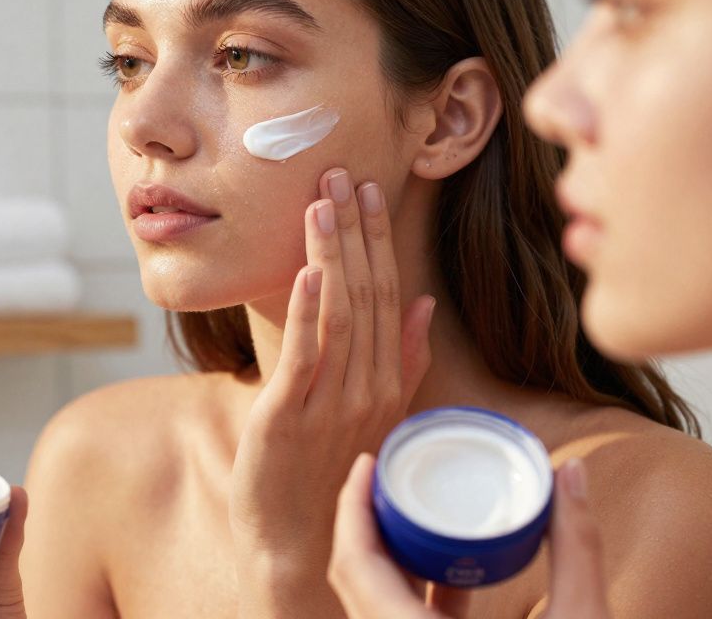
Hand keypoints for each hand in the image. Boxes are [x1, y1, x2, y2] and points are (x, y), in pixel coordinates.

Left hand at [229, 167, 437, 610]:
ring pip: (338, 314)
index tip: (370, 190)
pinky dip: (306, 310)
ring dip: (331, 254)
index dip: (378, 240)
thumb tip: (422, 300)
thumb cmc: (331, 471)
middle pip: (367, 294)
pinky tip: (305, 269)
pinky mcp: (289, 416)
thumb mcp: (378, 411)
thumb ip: (402, 356)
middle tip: (342, 175)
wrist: (296, 537)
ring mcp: (331, 402)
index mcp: (387, 380)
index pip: (388, 294)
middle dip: (355, 232)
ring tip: (321, 203)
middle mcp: (367, 387)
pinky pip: (303, 355)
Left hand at [328, 454, 610, 618]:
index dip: (351, 510)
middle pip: (357, 581)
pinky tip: (445, 569)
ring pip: (375, 607)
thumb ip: (578, 548)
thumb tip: (572, 474)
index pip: (354, 568)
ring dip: (388, 557)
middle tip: (388, 474)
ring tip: (413, 508)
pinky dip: (412, 593)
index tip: (367, 463)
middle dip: (367, 522)